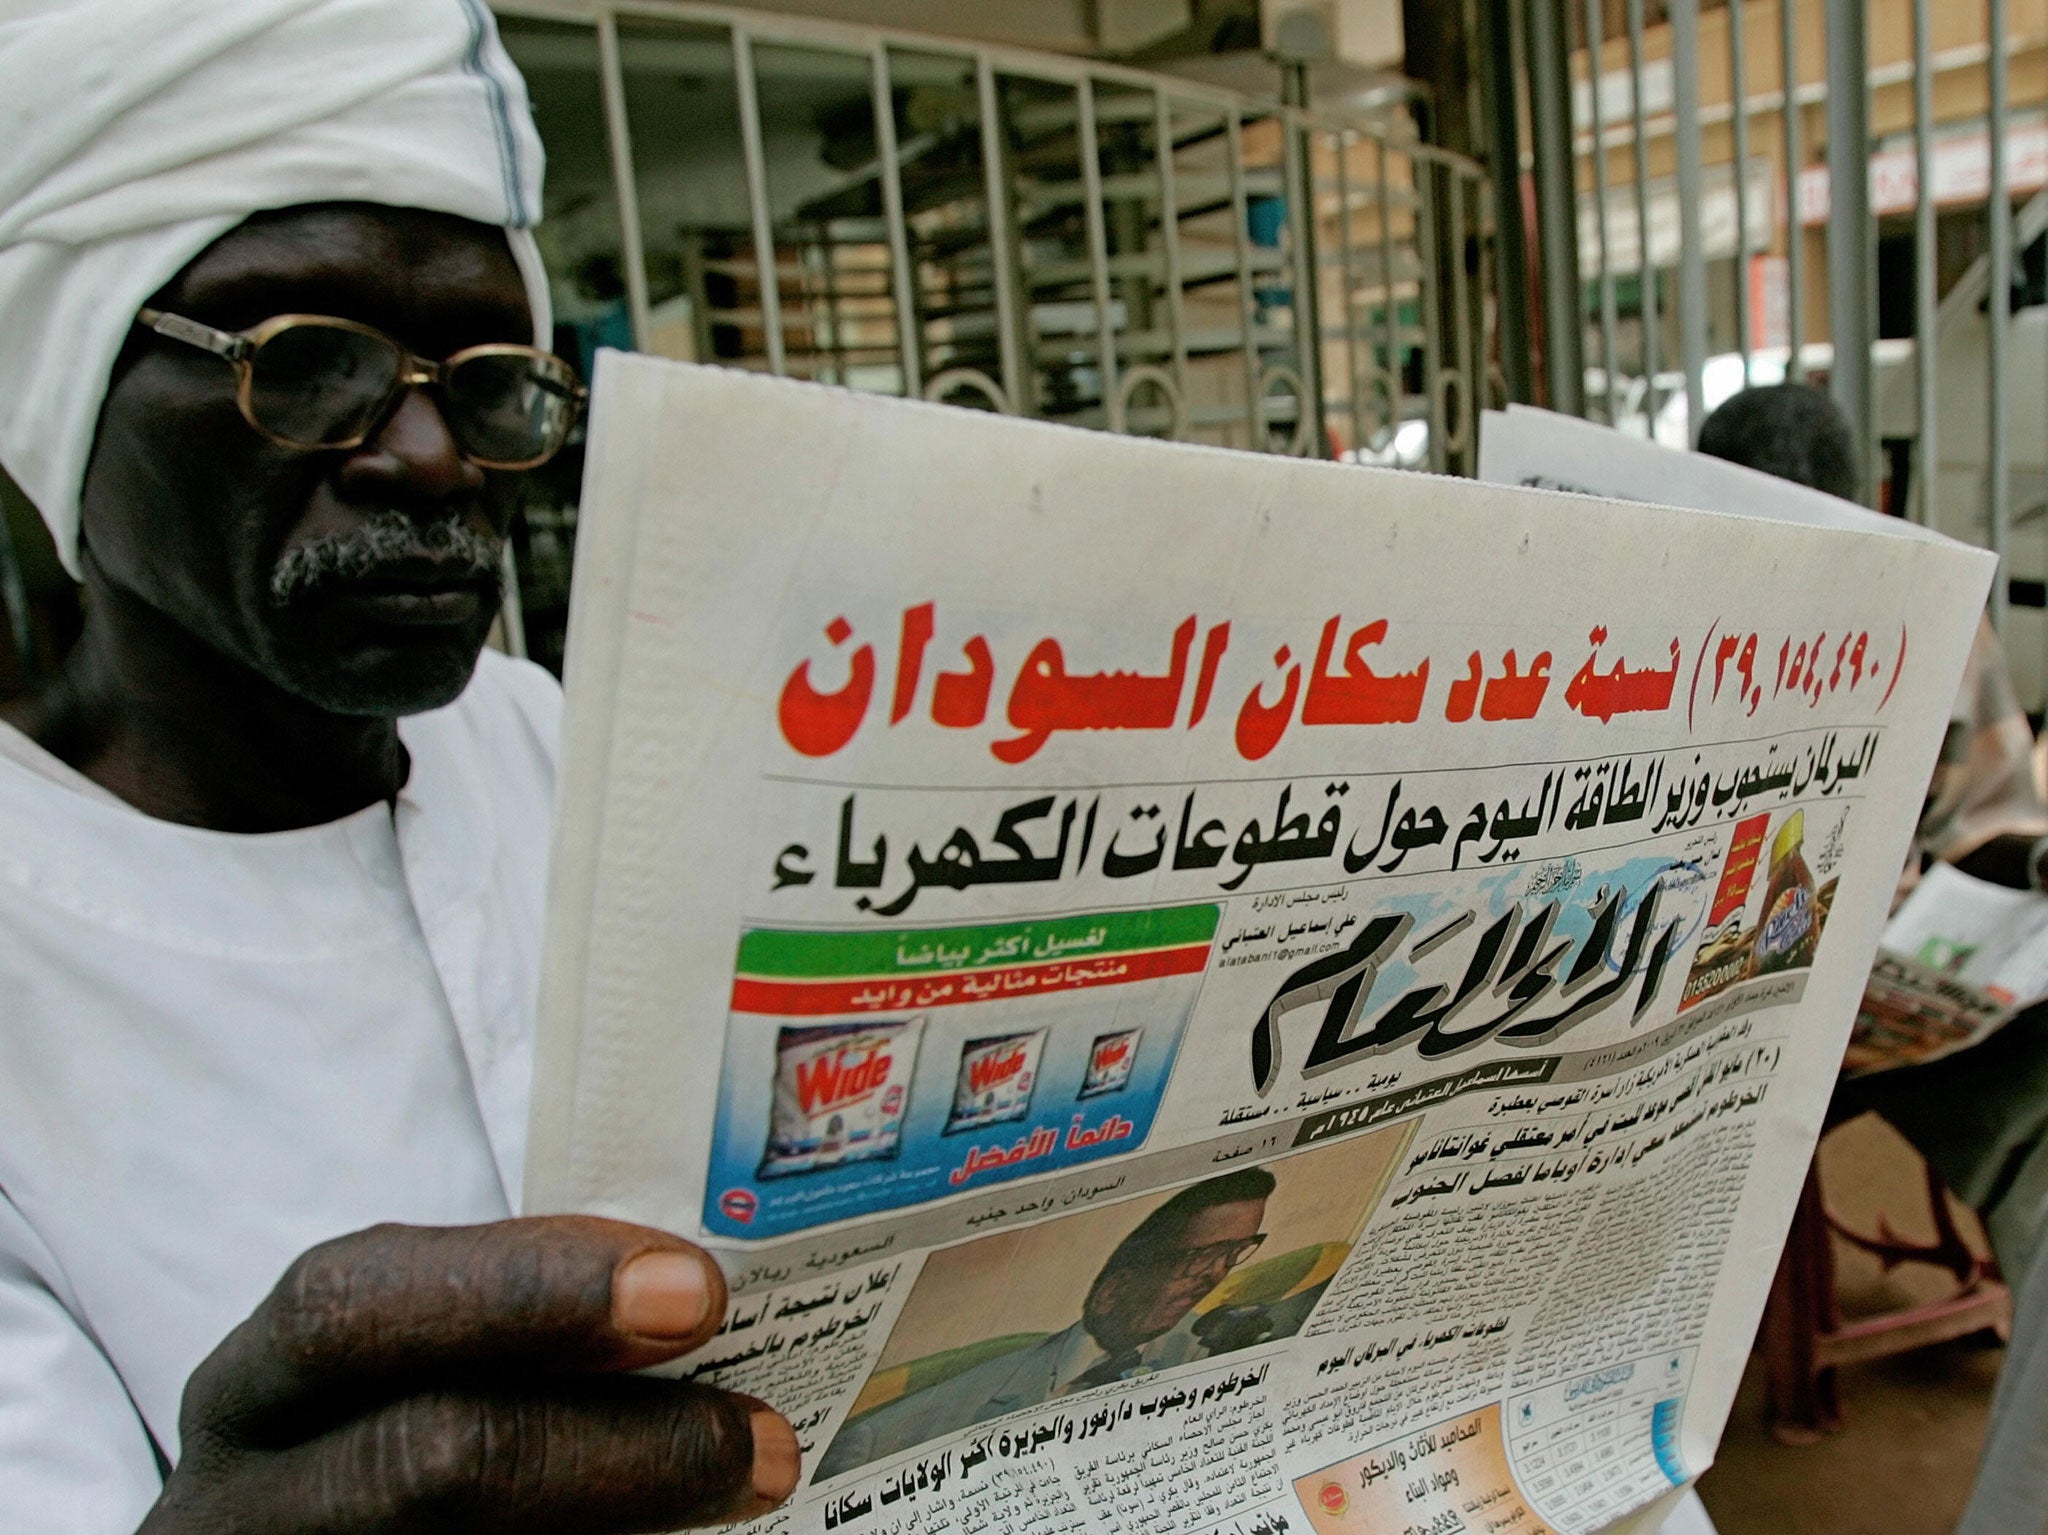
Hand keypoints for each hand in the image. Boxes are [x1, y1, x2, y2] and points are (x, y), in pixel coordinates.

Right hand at [138, 1216, 798, 1533]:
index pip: (351, 1306)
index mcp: (255, 1393)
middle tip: (760, 1437)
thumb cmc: (396, 1439)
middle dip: (617, 1446)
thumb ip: (511, 1336)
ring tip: (754, 1486)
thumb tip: (697, 1300)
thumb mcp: (404, 1374)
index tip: (693, 1288)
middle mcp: (242, 1510)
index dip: (523, 1289)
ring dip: (639, 1526)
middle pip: (424, 1467)